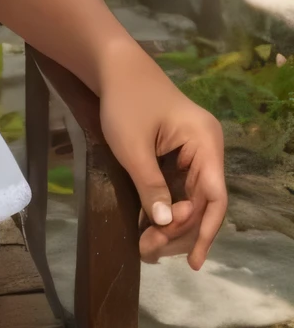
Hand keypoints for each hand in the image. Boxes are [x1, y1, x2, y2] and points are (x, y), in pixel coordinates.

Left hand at [98, 56, 226, 269]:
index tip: (191, 260)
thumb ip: (151, 186)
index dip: (205, 231)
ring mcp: (192, 152)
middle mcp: (206, 150)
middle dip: (178, 231)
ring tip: (146, 247)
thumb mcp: (133, 147)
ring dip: (169, 224)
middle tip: (148, 252)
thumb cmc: (125, 101)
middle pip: (201, 202)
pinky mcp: (176, 155)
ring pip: (188, 199)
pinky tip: (148, 227)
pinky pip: (176, 188)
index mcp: (206, 143)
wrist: (113, 68)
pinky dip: (163, 208)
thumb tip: (165, 224)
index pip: (215, 197)